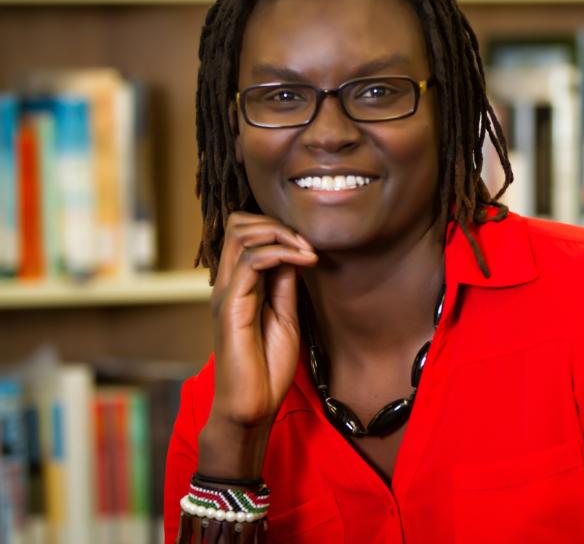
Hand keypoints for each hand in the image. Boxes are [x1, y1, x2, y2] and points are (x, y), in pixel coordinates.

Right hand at [198, 212, 316, 478]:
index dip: (278, 228)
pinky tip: (304, 263)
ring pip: (241, 234)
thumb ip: (283, 284)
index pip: (246, 232)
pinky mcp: (231, 308)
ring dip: (281, 234)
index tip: (309, 245)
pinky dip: (280, 253)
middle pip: (238, 224)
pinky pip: (249, 262)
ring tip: (308, 252)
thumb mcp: (285, 316)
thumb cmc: (267, 367)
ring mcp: (226, 293)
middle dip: (277, 223)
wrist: (251, 407)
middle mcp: (228, 283)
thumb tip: (293, 254)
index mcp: (240, 284)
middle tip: (307, 244)